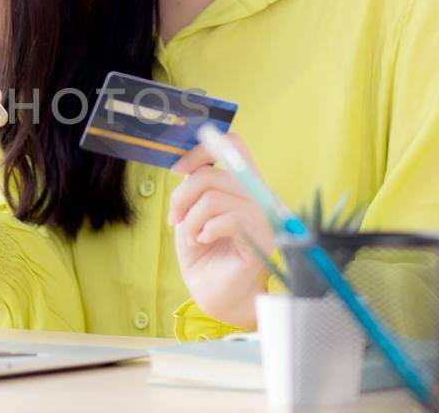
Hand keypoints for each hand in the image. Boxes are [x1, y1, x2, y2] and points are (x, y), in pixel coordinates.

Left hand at [168, 132, 274, 328]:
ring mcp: (262, 215)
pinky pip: (227, 219)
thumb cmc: (204, 254)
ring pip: (214, 197)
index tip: (177, 170)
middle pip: (213, 173)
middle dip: (182, 197)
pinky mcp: (261, 237)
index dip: (202, 149)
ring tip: (193, 237)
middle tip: (175, 219)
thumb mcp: (191, 214)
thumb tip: (187, 166)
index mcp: (242, 184)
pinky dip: (205, 230)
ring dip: (192, 220)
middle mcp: (257, 194)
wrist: (214, 293)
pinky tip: (206, 242)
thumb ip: (194, 187)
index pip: (232, 144)